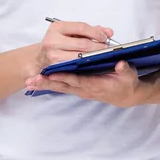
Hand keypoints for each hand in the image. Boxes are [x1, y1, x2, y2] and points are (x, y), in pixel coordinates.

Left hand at [25, 60, 139, 107]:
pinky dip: (51, 84)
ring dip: (45, 84)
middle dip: (47, 83)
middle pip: (64, 86)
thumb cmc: (127, 83)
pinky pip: (63, 86)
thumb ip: (124, 69)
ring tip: (29, 82)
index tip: (51, 73)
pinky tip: (39, 81)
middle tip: (31, 81)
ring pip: (61, 87)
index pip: (77, 80)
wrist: (126, 95)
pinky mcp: (79, 88)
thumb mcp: (129, 75)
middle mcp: (86, 89)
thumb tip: (120, 64)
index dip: (64, 77)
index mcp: (96, 85)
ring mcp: (81, 90)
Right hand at [33, 20, 113, 72]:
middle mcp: (53, 40)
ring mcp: (53, 55)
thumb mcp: (70, 32)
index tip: (104, 36)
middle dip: (98, 46)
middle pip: (83, 44)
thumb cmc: (57, 43)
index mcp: (57, 27)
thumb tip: (109, 32)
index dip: (96, 32)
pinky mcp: (55, 67)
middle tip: (107, 48)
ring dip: (94, 57)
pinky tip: (92, 63)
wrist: (40, 57)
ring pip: (81, 57)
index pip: (81, 27)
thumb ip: (90, 30)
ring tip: (101, 56)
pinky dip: (86, 65)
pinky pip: (75, 66)